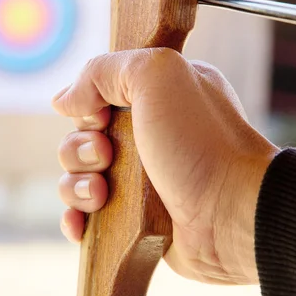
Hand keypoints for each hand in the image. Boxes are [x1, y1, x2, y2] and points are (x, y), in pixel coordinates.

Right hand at [53, 49, 278, 284]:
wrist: (232, 213)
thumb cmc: (201, 142)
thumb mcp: (157, 76)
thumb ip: (105, 70)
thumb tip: (63, 100)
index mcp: (158, 99)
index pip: (99, 97)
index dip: (89, 107)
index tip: (102, 116)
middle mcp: (150, 138)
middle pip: (82, 138)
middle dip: (80, 149)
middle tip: (106, 157)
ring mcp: (142, 182)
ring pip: (80, 179)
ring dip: (77, 186)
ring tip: (101, 196)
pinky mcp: (135, 221)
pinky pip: (89, 218)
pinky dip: (77, 220)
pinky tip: (81, 225)